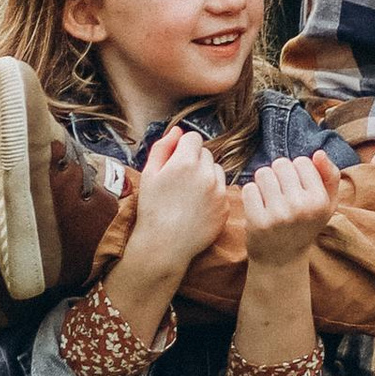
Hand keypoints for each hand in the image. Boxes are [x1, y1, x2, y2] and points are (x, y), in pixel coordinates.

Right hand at [120, 124, 227, 283]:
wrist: (164, 245)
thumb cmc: (152, 209)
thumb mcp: (149, 174)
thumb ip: (162, 148)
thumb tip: (177, 130)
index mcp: (185, 162)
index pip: (193, 138)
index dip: (183, 148)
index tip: (175, 161)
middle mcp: (206, 174)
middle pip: (206, 154)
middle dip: (194, 161)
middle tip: (180, 181)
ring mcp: (219, 191)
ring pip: (216, 170)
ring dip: (206, 175)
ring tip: (189, 194)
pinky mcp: (225, 207)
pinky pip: (222, 190)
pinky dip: (213, 194)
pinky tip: (197, 207)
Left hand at [240, 151, 340, 267]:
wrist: (282, 259)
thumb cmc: (305, 225)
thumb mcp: (327, 204)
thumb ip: (330, 175)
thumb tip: (318, 153)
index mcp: (320, 201)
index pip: (302, 162)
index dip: (297, 172)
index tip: (298, 188)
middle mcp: (301, 207)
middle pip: (281, 164)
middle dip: (279, 174)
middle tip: (282, 194)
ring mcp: (278, 214)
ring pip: (263, 173)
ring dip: (264, 183)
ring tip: (270, 199)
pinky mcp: (257, 221)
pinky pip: (249, 188)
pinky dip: (252, 195)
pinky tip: (259, 207)